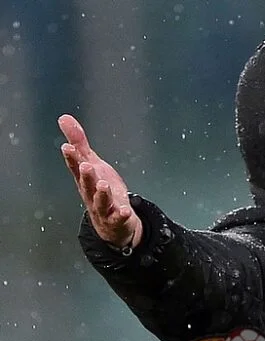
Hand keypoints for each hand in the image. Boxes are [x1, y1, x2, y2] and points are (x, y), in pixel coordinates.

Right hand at [58, 114, 142, 247]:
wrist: (111, 223)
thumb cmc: (99, 189)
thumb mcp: (91, 164)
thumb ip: (80, 143)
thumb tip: (64, 118)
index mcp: (84, 179)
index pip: (76, 167)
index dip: (71, 158)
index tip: (67, 147)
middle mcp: (91, 193)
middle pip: (87, 184)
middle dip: (86, 175)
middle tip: (86, 165)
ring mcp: (104, 207)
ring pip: (101, 201)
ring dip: (101, 193)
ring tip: (103, 185)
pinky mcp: (117, 218)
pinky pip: (118, 217)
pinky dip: (120, 214)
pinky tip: (124, 210)